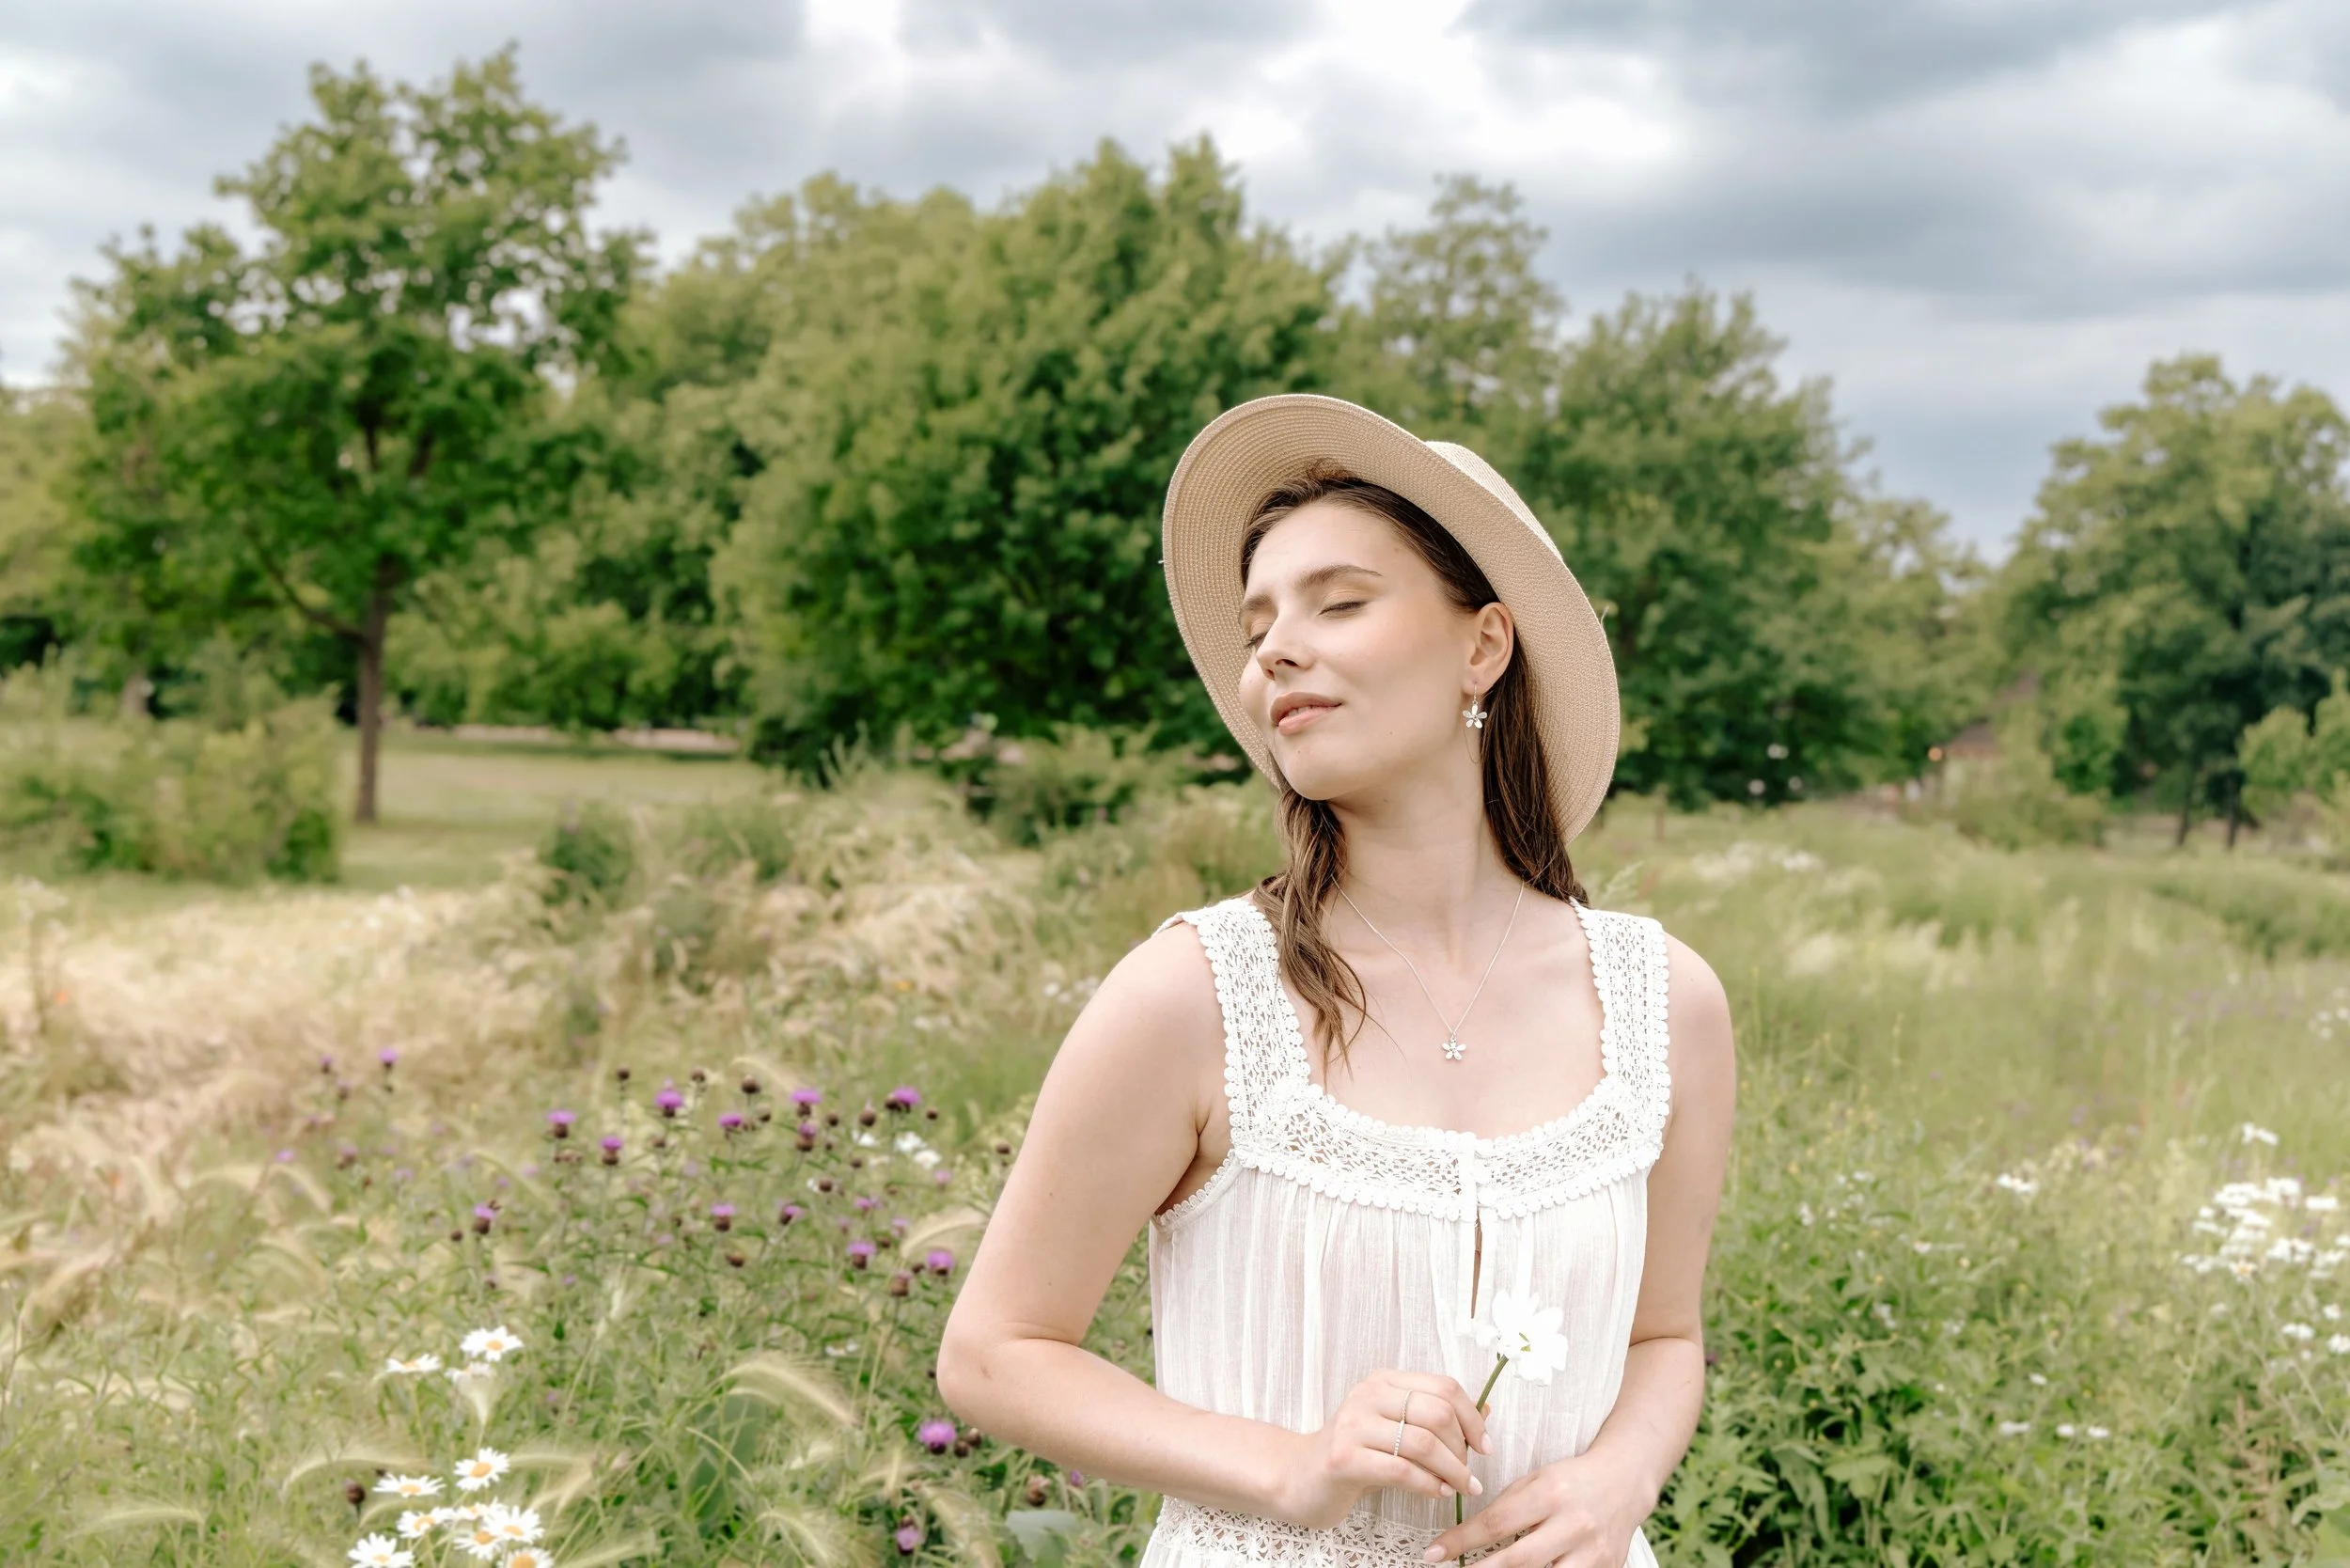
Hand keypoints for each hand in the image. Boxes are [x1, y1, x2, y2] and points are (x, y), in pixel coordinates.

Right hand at [1274, 1369, 1492, 1528]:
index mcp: (1384, 1381)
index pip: (1444, 1387)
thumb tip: (1487, 1409)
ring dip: (1452, 1471)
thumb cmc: (1355, 1455)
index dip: (1473, 1417)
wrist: (1299, 1477)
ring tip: (1461, 1488)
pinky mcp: (1344, 1458)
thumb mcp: (1395, 1429)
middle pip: (1437, 1412)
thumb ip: (1435, 1419)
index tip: (1485, 1447)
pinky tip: (1437, 1493)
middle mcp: (1368, 1395)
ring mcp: (1353, 1424)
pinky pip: (1402, 1470)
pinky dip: (1428, 1485)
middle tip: (1469, 1475)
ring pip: (1423, 1442)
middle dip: (1463, 1448)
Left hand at [1420, 1451, 1639, 1566]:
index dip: (1462, 1540)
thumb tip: (1468, 1536)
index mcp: (1551, 1493)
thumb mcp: (1535, 1481)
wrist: (1623, 1482)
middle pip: (1519, 1561)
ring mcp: (1593, 1552)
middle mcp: (1574, 1524)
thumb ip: (1505, 1507)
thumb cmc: (1571, 1480)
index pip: (1497, 1522)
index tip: (1435, 1552)